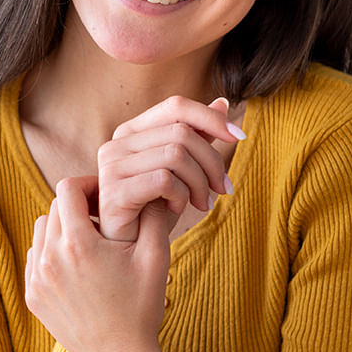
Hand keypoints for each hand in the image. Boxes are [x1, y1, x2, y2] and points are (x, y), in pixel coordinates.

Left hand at [24, 176, 179, 351]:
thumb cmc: (142, 307)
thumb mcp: (156, 258)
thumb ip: (152, 216)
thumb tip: (149, 186)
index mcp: (78, 244)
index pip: (68, 189)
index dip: (88, 185)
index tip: (105, 197)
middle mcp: (49, 258)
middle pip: (54, 208)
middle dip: (77, 207)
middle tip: (100, 218)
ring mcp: (37, 278)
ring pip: (41, 231)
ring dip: (62, 229)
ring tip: (89, 241)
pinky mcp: (32, 296)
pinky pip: (35, 257)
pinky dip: (52, 253)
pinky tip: (78, 266)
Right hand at [96, 96, 241, 244]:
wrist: (129, 249)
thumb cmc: (153, 209)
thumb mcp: (181, 169)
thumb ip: (196, 136)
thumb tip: (222, 102)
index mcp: (131, 132)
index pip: (176, 106)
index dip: (212, 118)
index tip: (240, 137)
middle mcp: (116, 143)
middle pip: (181, 132)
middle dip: (212, 162)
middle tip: (221, 189)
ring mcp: (111, 166)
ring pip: (176, 155)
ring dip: (199, 182)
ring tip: (201, 203)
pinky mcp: (113, 191)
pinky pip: (164, 180)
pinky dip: (181, 196)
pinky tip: (176, 209)